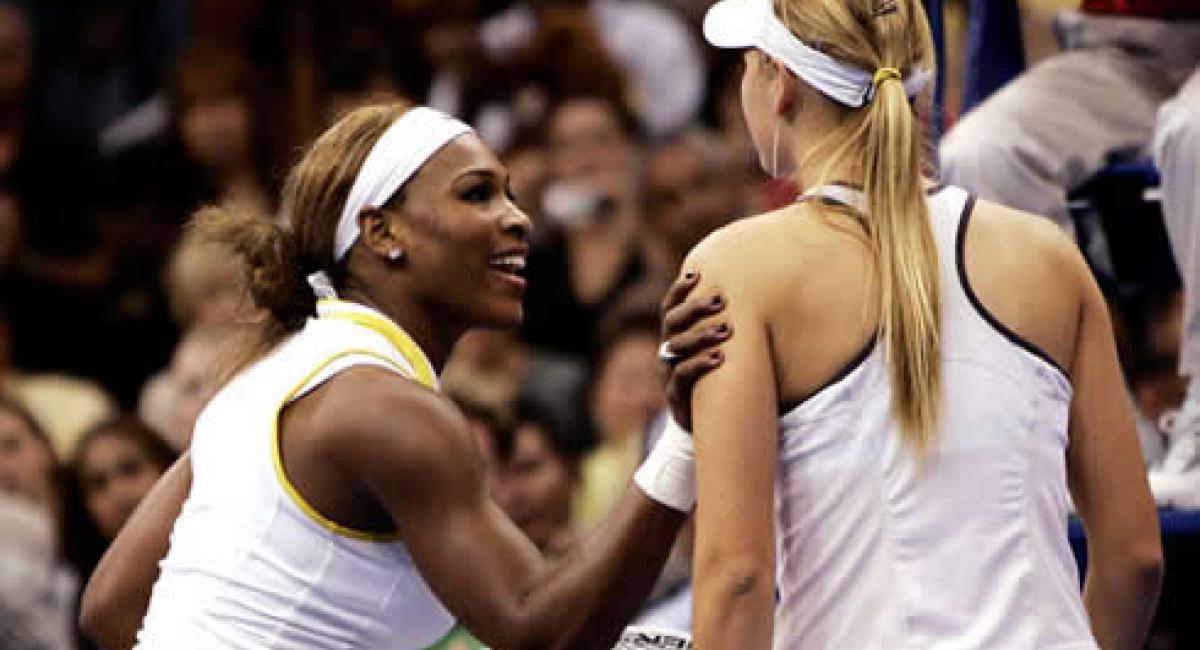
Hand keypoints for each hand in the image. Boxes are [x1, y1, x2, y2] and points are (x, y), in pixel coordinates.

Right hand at [659, 271, 729, 429]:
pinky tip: (719, 358)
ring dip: (701, 335)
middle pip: (672, 322)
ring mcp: (669, 373)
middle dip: (694, 308)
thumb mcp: (719, 350)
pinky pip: (682, 376)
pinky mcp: (676, 395)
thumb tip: (758, 294)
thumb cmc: (719, 377)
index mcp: (675, 336)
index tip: (695, 274)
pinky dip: (699, 365)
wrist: (709, 422)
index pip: (670, 307)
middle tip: (720, 300)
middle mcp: (668, 351)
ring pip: (676, 346)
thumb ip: (726, 326)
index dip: (679, 290)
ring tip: (726, 329)